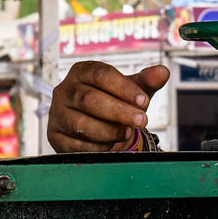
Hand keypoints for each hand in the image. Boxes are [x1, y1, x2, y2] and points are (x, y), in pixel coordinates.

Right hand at [47, 61, 169, 152]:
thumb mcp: (132, 91)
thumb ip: (147, 82)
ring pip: (81, 124)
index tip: (143, 100)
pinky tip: (111, 145)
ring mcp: (56, 114)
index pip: (100, 75)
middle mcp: (64, 90)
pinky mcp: (55, 136)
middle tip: (141, 121)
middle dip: (119, 112)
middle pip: (89, 99)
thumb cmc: (115, 102)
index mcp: (81, 71)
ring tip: (127, 134)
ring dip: (109, 132)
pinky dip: (97, 147)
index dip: (123, 88)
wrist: (98, 126)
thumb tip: (163, 73)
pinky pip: (75, 145)